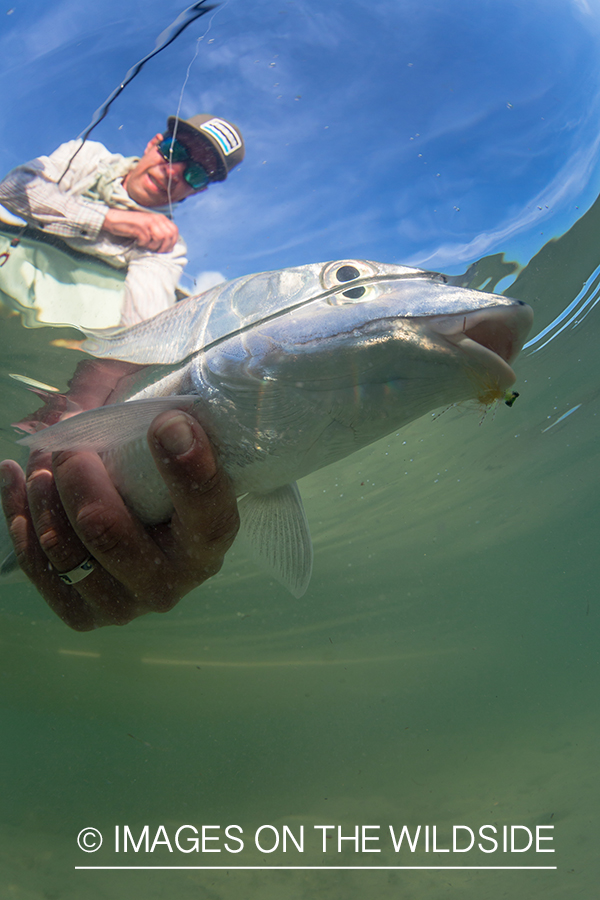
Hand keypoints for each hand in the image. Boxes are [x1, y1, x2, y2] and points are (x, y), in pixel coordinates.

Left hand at [0, 411, 238, 629]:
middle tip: (65, 438)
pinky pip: (36, 566)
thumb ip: (173, 423)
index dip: (188, 467)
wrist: (153, 536)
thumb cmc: (165, 479)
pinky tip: (15, 476)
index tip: (166, 422)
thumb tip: (152, 409)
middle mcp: (172, 584)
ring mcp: (125, 606)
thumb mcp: (181, 448)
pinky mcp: (84, 616)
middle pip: (104, 529)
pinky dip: (18, 514)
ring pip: (61, 548)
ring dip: (41, 492)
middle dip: (74, 472)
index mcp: (210, 542)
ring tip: (40, 455)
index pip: (207, 511)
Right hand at [101, 208, 179, 252]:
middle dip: (163, 247)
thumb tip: (169, 248)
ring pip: (160, 238)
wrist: (114, 219)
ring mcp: (148, 221)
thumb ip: (160, 234)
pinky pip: (147, 240)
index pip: (175, 231)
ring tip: (145, 245)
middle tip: (155, 251)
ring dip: (153, 246)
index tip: (165, 250)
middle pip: (169, 236)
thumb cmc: (132, 227)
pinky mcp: (140, 226)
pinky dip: (143, 244)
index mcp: (160, 218)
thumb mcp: (149, 228)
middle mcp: (156, 218)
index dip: (172, 243)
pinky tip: (138, 242)